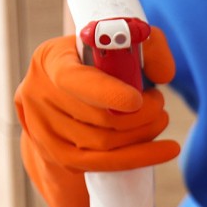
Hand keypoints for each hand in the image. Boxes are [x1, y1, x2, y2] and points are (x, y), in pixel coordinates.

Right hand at [15, 28, 178, 206]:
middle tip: (159, 104)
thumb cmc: (106, 63)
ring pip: (102, 143)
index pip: (74, 80)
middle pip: (97, 117)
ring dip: (143, 133)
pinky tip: (167, 150)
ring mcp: (44, 129)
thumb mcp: (123, 43)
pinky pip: (101, 163)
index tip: (136, 100)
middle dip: (141, 114)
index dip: (106, 92)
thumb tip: (163, 74)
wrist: (75, 92)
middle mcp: (39, 94)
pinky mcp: (57, 155)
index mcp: (52, 60)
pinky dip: (139, 157)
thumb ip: (150, 46)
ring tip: (160, 118)